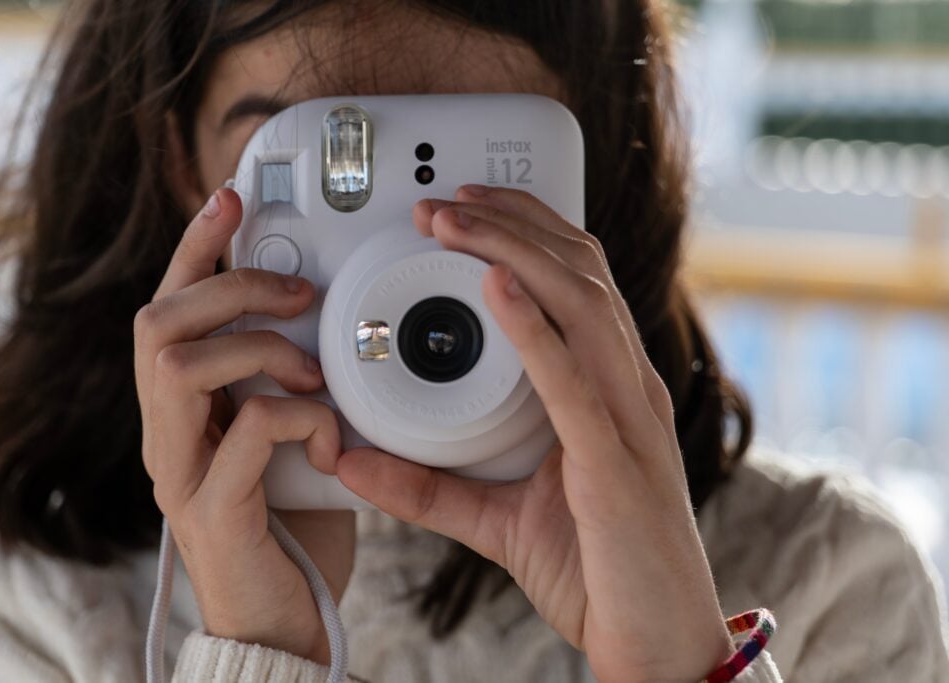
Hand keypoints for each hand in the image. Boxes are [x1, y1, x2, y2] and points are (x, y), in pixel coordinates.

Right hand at [134, 188, 354, 664]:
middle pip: (159, 321)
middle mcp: (166, 434)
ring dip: (259, 349)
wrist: (287, 622)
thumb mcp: (293, 434)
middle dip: (234, 288)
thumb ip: (290, 381)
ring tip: (315, 374)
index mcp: (185, 409)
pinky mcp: (211, 513)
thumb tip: (328, 318)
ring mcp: (180, 474)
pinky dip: (296, 417)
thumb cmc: (296, 524)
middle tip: (301, 294)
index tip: (232, 197)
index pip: (171, 307)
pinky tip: (332, 441)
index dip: (197, 247)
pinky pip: (242, 432)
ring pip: (179, 364)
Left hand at [335, 185, 732, 680]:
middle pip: (580, 270)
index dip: (526, 230)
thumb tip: (350, 458)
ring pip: (581, 302)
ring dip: (514, 249)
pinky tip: (497, 287)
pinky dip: (535, 327)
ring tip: (454, 221)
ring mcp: (630, 420)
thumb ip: (426, 485)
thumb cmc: (596, 572)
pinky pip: (576, 379)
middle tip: (443, 199)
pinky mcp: (617, 463)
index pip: (577, 281)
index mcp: (610, 389)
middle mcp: (629, 388)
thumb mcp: (496, 517)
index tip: (464, 208)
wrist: (657, 643)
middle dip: (511, 220)